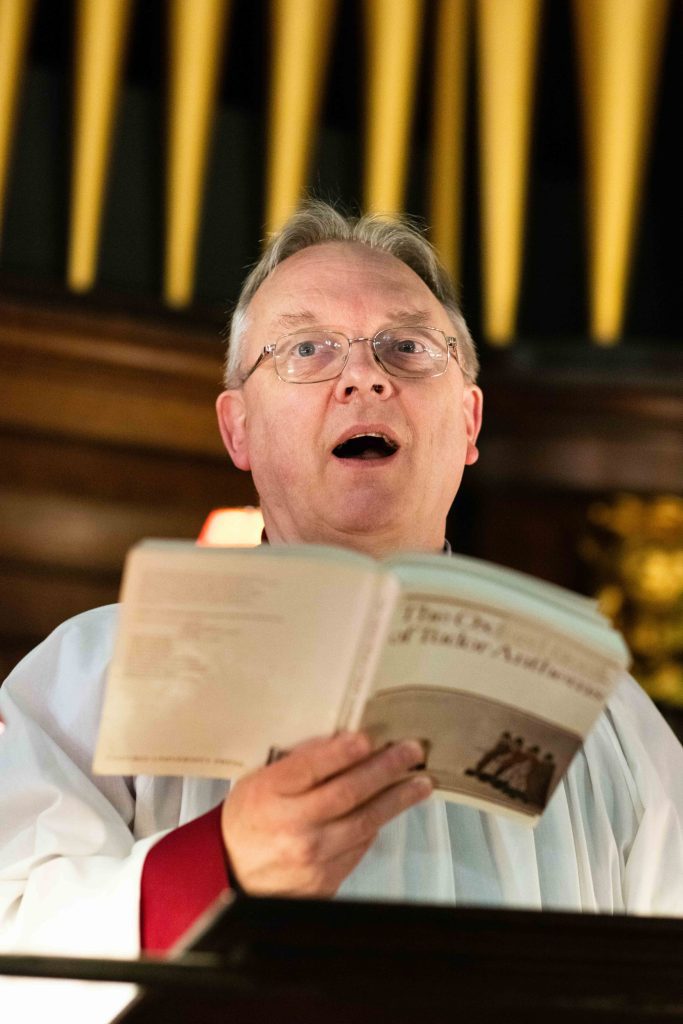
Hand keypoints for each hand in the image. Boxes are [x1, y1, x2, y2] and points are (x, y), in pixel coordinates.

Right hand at [220, 731, 431, 895]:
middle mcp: (292, 826)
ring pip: (364, 822)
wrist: (231, 872)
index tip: (368, 738)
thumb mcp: (261, 780)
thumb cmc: (249, 819)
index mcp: (271, 794)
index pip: (313, 767)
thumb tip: (340, 741)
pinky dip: (376, 826)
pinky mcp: (324, 880)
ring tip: (420, 783)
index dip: (344, 751)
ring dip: (397, 799)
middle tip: (411, 752)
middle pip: (349, 792)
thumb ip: (298, 762)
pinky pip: (360, 847)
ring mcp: (311, 857)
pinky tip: (390, 809)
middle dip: (386, 768)